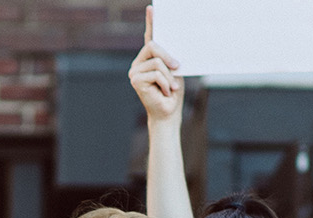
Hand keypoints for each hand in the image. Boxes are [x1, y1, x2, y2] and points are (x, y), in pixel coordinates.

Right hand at [130, 6, 183, 122]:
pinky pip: (156, 73)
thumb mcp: (175, 71)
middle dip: (168, 56)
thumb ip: (170, 59)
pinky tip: (165, 92)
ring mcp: (135, 71)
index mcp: (148, 58)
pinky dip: (165, 83)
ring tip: (170, 87)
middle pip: (153, 46)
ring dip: (169, 76)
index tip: (152, 8)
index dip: (151, 22)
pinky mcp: (135, 80)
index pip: (149, 38)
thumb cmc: (172, 92)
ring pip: (157, 62)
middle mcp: (139, 62)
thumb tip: (173, 52)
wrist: (168, 113)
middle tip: (178, 67)